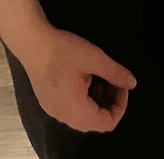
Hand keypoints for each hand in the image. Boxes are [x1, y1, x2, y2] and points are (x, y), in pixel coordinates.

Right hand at [17, 24, 137, 132]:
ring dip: (96, 98)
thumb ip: (115, 73)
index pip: (108, 123)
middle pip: (95, 121)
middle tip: (111, 79)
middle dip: (108, 101)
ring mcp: (53, 110)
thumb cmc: (62, 50)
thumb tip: (132, 83)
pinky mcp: (48, 101)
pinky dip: (83, 97)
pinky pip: (71, 108)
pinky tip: (82, 77)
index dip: (120, 105)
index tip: (121, 84)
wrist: (31, 41)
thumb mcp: (94, 58)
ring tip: (97, 76)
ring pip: (83, 114)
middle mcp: (64, 117)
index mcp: (77, 111)